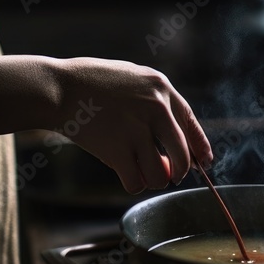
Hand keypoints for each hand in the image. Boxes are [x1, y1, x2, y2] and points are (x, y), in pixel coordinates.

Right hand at [55, 57, 212, 193]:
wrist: (59, 89)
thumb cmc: (90, 83)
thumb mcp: (131, 79)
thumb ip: (153, 105)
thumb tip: (167, 150)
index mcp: (161, 88)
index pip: (191, 123)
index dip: (200, 147)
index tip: (204, 162)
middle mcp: (156, 108)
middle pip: (182, 156)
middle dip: (178, 171)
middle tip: (167, 174)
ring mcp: (138, 130)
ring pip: (160, 175)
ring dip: (153, 179)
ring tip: (140, 171)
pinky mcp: (118, 149)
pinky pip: (136, 182)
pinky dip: (132, 184)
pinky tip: (124, 175)